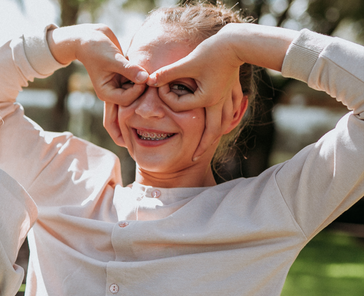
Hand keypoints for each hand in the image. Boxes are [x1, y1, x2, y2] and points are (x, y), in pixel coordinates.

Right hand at [49, 24, 148, 105]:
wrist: (89, 36)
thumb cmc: (95, 48)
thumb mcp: (112, 59)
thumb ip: (129, 69)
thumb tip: (146, 78)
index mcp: (106, 92)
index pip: (125, 99)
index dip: (137, 91)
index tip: (145, 77)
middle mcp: (112, 91)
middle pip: (132, 96)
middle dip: (141, 87)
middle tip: (151, 74)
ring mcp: (118, 84)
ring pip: (135, 87)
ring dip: (142, 80)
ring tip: (148, 68)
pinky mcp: (123, 75)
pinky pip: (135, 79)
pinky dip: (140, 73)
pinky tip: (144, 65)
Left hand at [147, 26, 244, 158]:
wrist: (238, 43)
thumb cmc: (212, 51)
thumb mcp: (187, 62)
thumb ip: (168, 73)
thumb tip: (149, 80)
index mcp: (207, 99)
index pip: (184, 107)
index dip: (169, 99)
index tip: (160, 90)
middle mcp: (219, 103)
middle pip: (212, 132)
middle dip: (203, 146)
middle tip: (194, 159)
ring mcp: (227, 98)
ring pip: (224, 123)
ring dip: (216, 135)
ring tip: (209, 143)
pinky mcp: (232, 90)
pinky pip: (231, 110)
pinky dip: (228, 119)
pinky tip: (225, 122)